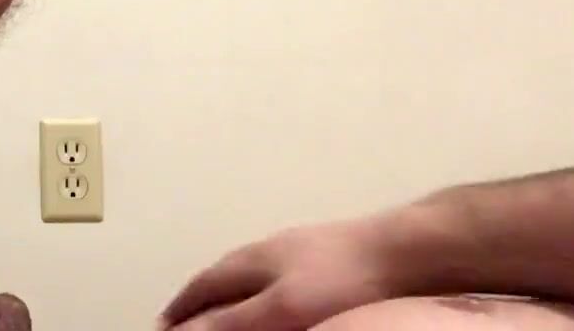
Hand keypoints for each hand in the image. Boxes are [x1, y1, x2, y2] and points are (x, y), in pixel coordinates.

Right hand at [158, 216, 406, 330]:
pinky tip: (282, 303)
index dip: (181, 307)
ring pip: (254, 275)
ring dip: (231, 296)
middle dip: (200, 300)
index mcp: (252, 259)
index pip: (203, 285)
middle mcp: (271, 250)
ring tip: (225, 314)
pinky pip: (281, 279)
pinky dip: (263, 295)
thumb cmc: (342, 280)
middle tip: (185, 321)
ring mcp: (303, 251)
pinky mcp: (333, 259)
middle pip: (224, 276)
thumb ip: (232, 321)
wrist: (411, 250)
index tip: (162, 325)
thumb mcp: (282, 308)